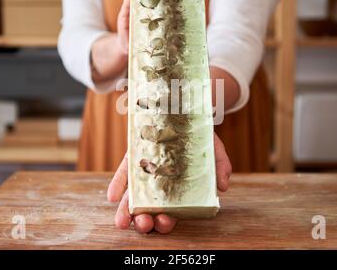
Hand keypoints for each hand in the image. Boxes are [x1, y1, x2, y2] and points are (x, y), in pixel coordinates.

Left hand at [107, 133, 231, 233]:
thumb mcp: (214, 151)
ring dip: (127, 211)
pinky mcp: (134, 159)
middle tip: (146, 223)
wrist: (187, 112)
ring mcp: (145, 173)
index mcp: (180, 191)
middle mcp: (160, 186)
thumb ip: (221, 167)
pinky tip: (113, 196)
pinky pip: (124, 174)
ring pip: (134, 198)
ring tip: (123, 222)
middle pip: (150, 209)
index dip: (167, 221)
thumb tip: (223, 186)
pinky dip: (117, 185)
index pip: (171, 212)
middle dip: (146, 221)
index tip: (166, 221)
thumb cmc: (202, 139)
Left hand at [116, 0, 192, 55]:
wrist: (132, 53)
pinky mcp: (176, 29)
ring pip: (179, 0)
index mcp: (148, 3)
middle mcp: (161, 7)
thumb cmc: (127, 34)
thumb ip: (128, 3)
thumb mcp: (124, 17)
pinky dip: (190, 6)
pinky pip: (184, 17)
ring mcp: (169, 17)